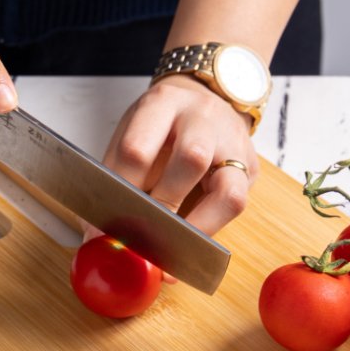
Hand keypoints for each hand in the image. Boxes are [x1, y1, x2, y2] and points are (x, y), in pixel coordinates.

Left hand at [102, 74, 258, 238]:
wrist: (203, 101)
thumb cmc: (161, 125)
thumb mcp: (132, 134)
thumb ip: (117, 177)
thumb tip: (98, 237)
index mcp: (163, 103)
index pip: (139, 149)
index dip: (122, 194)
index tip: (108, 226)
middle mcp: (203, 117)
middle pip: (191, 160)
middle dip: (163, 208)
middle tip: (142, 238)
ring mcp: (234, 142)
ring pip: (227, 191)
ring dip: (195, 226)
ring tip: (171, 249)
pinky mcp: (250, 166)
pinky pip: (237, 205)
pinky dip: (212, 228)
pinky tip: (192, 240)